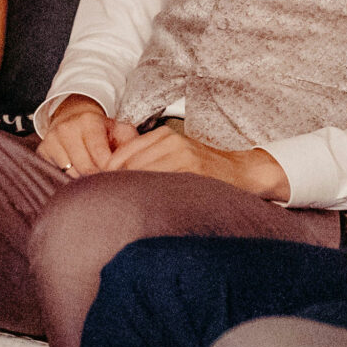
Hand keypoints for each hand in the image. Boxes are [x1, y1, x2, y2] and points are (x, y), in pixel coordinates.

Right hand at [36, 95, 128, 177]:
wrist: (73, 118)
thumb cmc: (101, 130)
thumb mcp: (120, 130)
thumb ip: (130, 144)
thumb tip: (133, 164)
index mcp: (88, 121)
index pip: (100, 156)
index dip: (109, 169)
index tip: (115, 174)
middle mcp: (67, 128)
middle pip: (84, 168)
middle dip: (97, 177)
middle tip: (105, 179)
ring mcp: (51, 140)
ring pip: (70, 174)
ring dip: (83, 180)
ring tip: (91, 175)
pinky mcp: (42, 151)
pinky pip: (57, 174)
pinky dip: (68, 179)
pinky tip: (76, 173)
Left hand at [107, 123, 289, 197]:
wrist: (241, 170)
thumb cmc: (204, 169)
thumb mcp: (174, 155)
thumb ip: (147, 161)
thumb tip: (111, 179)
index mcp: (162, 135)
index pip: (121, 156)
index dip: (109, 176)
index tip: (105, 193)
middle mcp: (170, 140)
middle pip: (127, 166)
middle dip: (117, 186)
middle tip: (110, 206)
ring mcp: (181, 153)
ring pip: (141, 174)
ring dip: (131, 193)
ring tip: (126, 210)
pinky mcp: (193, 168)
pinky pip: (161, 182)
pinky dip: (151, 195)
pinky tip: (150, 208)